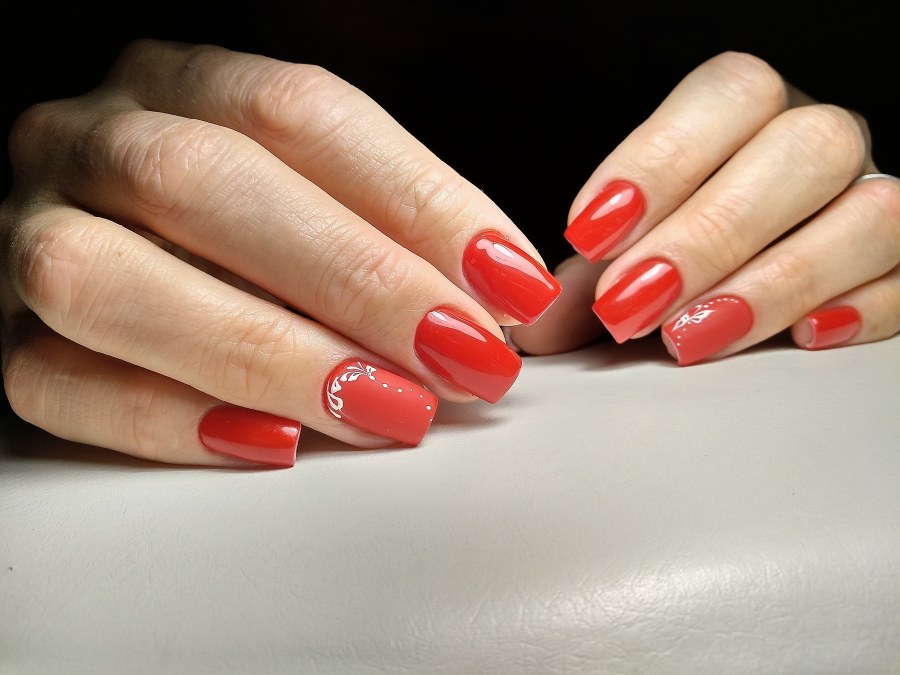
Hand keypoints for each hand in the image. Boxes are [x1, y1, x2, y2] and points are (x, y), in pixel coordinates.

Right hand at [0, 40, 559, 466]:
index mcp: (181, 85)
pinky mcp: (1, 341)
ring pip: (112, 281)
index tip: (510, 285)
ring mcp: (28, 234)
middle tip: (462, 356)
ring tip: (386, 408)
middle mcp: (93, 142)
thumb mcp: (313, 195)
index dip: (419, 200)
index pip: (302, 114)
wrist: (109, 253)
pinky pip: (56, 380)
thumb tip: (495, 305)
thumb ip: (389, 231)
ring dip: (267, 353)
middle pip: (209, 184)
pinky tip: (273, 444)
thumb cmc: (238, 234)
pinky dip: (172, 420)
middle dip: (355, 279)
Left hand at [510, 51, 899, 363]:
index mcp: (748, 118)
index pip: (727, 96)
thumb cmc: (683, 262)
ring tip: (694, 336)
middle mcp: (818, 146)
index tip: (591, 232)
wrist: (755, 282)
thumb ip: (588, 282)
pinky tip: (800, 338)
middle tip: (632, 301)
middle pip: (803, 150)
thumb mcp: (628, 263)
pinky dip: (862, 310)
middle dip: (709, 233)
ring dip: (776, 282)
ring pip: (873, 214)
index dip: (659, 160)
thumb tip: (530, 320)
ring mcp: (871, 200)